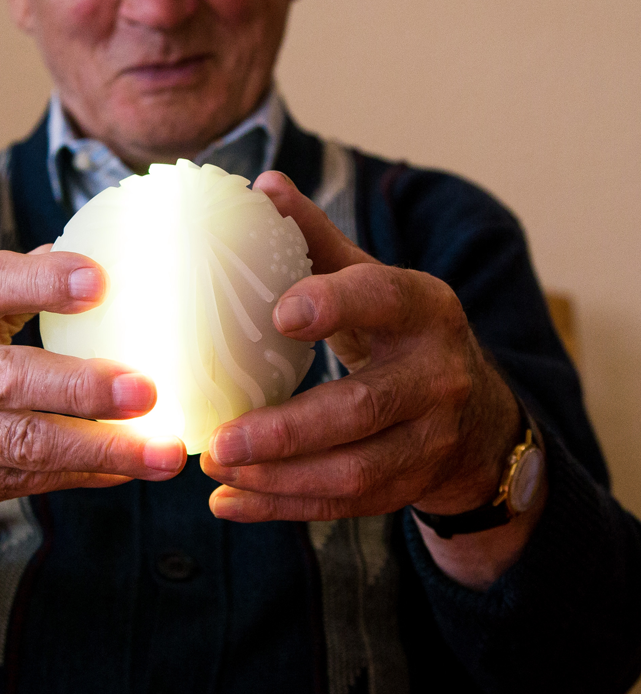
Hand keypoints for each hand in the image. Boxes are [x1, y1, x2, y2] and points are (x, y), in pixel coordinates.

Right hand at [0, 250, 185, 596]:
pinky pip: (24, 482)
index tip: (101, 281)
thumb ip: (4, 280)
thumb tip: (87, 244)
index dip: (41, 283)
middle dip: (79, 387)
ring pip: (19, 445)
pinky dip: (81, 475)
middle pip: (3, 380)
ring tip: (159, 451)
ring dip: (98, 449)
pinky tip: (126, 467)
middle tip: (145, 389)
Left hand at [201, 173, 537, 588]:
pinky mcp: (409, 486)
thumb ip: (317, 240)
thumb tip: (263, 185)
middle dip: (288, 430)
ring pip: (354, 471)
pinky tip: (228, 503)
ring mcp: (429, 439)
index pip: (383, 299)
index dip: (336, 305)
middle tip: (220, 438)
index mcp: (424, 308)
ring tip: (216, 469)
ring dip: (279, 478)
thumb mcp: (375, 281)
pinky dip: (282, 508)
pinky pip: (344, 506)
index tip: (280, 314)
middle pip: (363, 408)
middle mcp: (436, 375)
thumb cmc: (401, 333)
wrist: (477, 414)